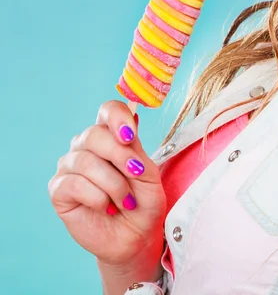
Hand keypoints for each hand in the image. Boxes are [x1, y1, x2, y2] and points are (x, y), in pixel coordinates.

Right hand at [48, 100, 166, 269]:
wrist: (136, 237)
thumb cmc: (143, 203)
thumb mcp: (148, 174)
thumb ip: (135, 148)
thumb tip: (133, 119)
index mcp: (110, 135)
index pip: (108, 111)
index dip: (117, 118)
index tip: (129, 135)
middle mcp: (86, 146)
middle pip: (95, 134)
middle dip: (119, 156)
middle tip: (135, 174)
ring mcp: (70, 166)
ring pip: (86, 162)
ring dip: (113, 184)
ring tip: (126, 201)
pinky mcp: (59, 189)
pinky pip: (75, 184)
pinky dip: (97, 198)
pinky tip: (107, 208)